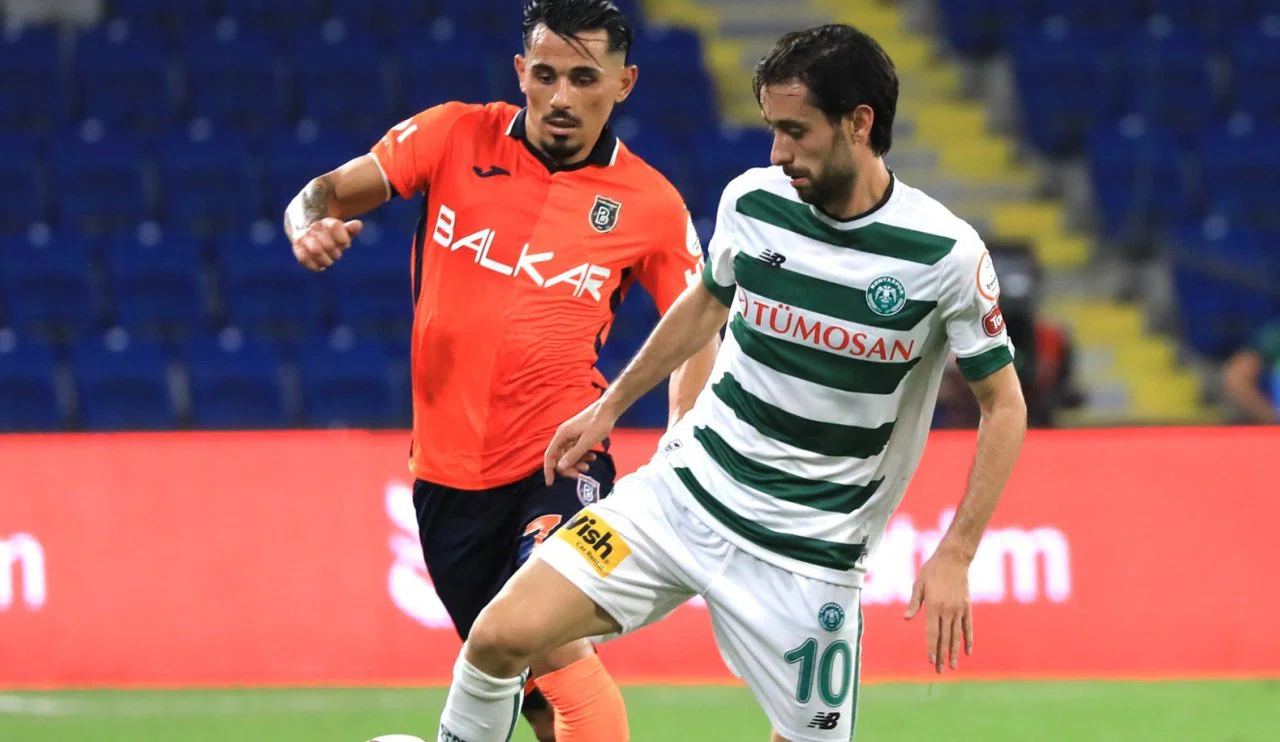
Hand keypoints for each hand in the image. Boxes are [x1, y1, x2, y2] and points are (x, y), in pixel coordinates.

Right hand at [291, 218, 362, 271]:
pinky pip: (304, 259)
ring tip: (328, 262)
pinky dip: (315, 266)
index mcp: (327, 222)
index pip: (335, 226)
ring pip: (316, 251)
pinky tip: (320, 266)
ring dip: (326, 261)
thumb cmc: (331, 235)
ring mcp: (304, 237)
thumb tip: (358, 224)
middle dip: (336, 254)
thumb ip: (351, 229)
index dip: (343, 239)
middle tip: (336, 255)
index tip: (346, 245)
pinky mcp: (297, 247)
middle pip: (328, 244)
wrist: (306, 229)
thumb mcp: (342, 231)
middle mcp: (315, 228)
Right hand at [543, 401, 616, 485]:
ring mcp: (571, 434)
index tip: (550, 483)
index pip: (549, 456)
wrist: (609, 409)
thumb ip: (573, 454)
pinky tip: (592, 457)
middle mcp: (563, 435)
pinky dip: (582, 454)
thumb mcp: (587, 442)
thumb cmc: (598, 423)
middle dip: (569, 467)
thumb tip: (560, 467)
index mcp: (562, 435)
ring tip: (589, 467)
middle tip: (580, 475)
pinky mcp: (578, 434)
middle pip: (560, 456)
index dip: (549, 470)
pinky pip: (576, 448)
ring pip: (569, 453)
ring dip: (577, 462)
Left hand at [904, 548, 972, 672]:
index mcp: (933, 606)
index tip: (931, 661)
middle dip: (942, 656)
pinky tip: (967, 651)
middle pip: (944, 638)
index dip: (932, 648)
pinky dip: (968, 640)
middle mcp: (947, 610)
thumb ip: (914, 603)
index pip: (932, 632)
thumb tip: (906, 618)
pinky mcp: (967, 607)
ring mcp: (959, 610)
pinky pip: (968, 627)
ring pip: (956, 636)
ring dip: (954, 652)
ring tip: (953, 666)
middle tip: (940, 671)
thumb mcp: (918, 584)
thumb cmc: (932, 570)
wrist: (953, 559)